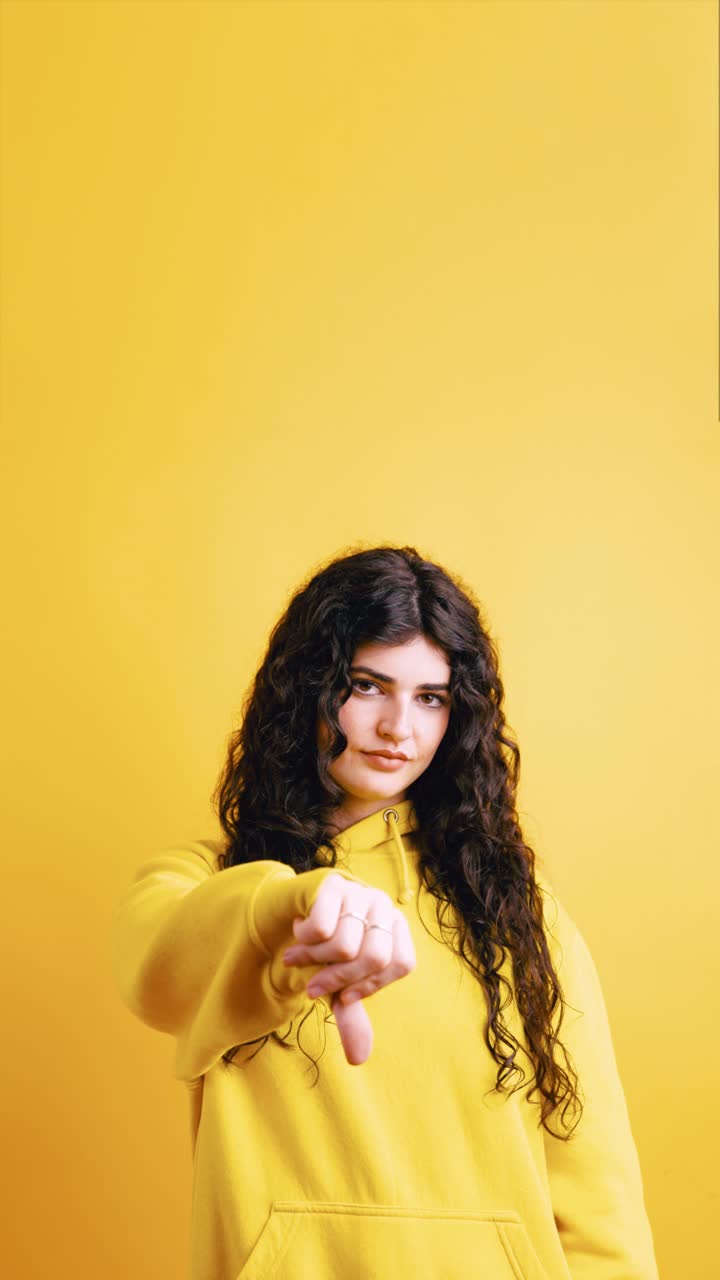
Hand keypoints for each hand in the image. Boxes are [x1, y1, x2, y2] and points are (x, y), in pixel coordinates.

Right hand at [282, 873, 414, 1065]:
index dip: (371, 985)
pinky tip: (299, 932)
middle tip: (312, 985)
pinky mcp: (332, 883)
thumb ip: (351, 1015)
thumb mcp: (339, 984)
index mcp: (396, 927)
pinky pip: (321, 926)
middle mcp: (383, 905)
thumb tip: (359, 1058)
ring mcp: (359, 890)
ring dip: (313, 959)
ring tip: (300, 955)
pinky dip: (304, 939)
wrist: (292, 912)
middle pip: (374, 957)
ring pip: (344, 945)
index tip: (343, 995)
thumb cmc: (324, 950)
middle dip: (337, 979)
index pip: (402, 964)